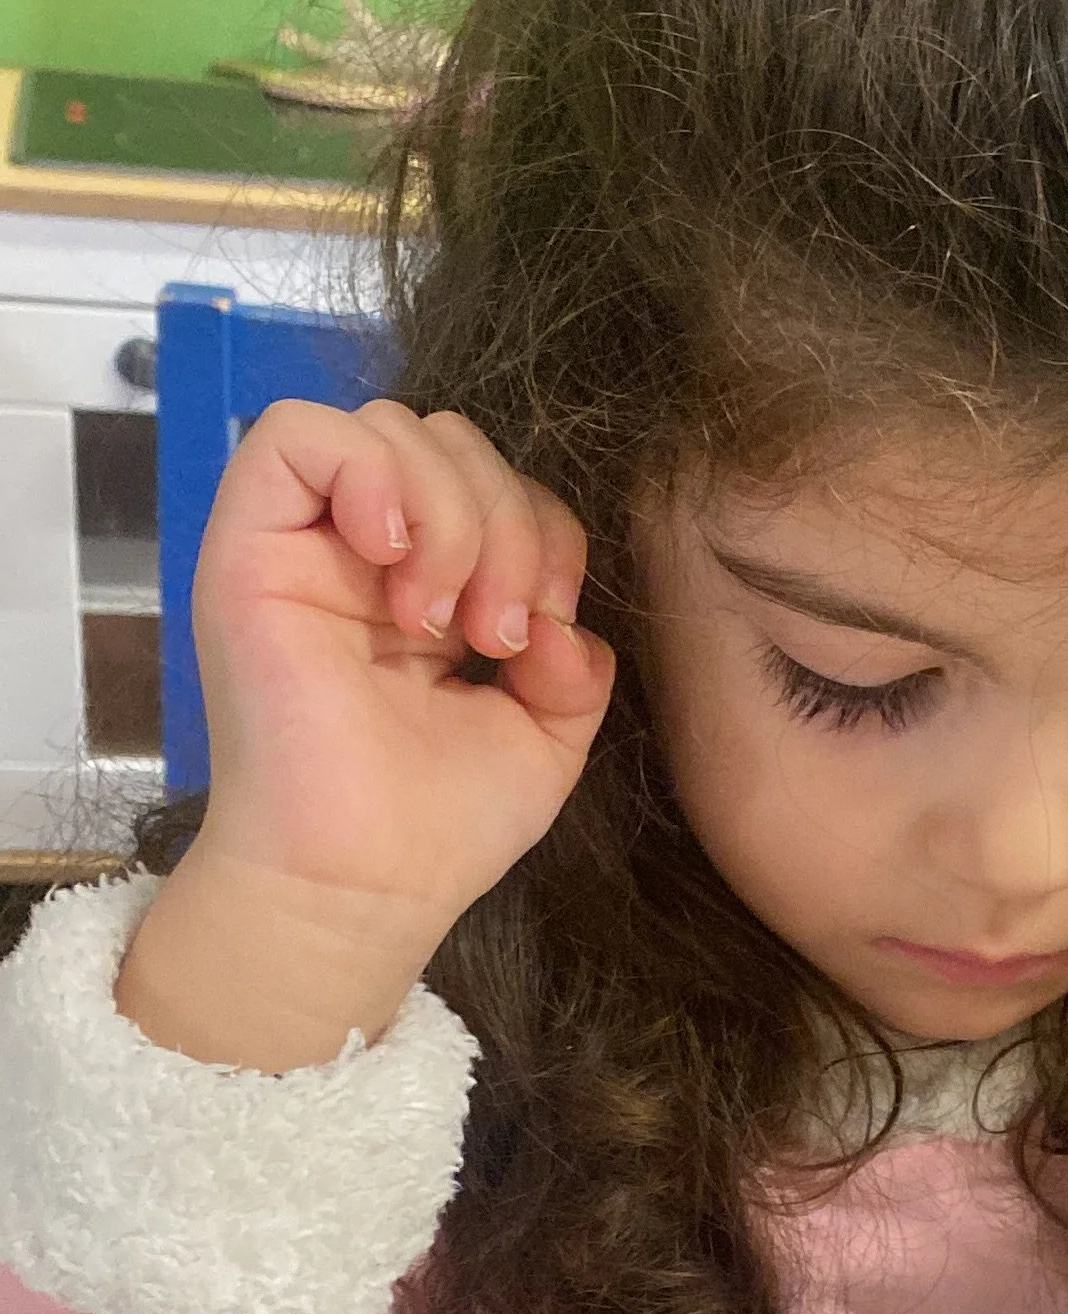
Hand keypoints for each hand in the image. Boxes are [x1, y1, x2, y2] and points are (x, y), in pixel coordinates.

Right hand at [118, 401, 613, 1068]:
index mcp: (428, 588)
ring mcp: (304, 546)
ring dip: (450, 512)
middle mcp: (362, 557)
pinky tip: (394, 556)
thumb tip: (572, 624)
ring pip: (390, 425)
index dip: (545, 532)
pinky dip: (368, 472)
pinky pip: (296, 433)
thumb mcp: (543, 737)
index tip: (542, 634)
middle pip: (450, 440)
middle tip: (497, 636)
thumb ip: (574, 664)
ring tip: (442, 623)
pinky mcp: (248, 547)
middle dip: (505, 521)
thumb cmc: (437, 827)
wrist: (362, 888)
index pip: (499, 485)